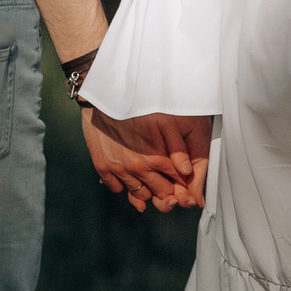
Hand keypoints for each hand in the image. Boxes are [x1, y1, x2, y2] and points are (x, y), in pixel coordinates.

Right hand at [82, 107, 209, 211]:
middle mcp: (137, 168)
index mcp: (156, 159)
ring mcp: (119, 170)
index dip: (183, 183)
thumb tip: (187, 171)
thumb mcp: (167, 121)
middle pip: (160, 193)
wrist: (105, 95)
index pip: (178, 184)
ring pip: (140, 195)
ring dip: (148, 189)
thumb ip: (180, 147)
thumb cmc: (137, 105)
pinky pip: (117, 189)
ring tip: (151, 176)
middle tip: (169, 180)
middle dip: (168, 190)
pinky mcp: (104, 167)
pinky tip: (130, 173)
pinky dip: (125, 184)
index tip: (183, 179)